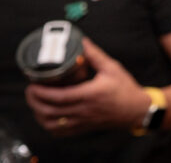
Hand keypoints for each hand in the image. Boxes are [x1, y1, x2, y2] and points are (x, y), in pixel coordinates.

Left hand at [25, 38, 150, 136]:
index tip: (33, 84)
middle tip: (31, 91)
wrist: (135, 110)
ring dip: (39, 114)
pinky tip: (48, 116)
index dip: (41, 92)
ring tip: (37, 102)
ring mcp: (82, 121)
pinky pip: (59, 132)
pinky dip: (48, 125)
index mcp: (89, 94)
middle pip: (50, 111)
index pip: (58, 97)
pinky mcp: (82, 127)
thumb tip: (82, 42)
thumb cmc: (125, 89)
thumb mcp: (112, 68)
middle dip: (34, 102)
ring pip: (51, 124)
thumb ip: (95, 55)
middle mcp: (83, 110)